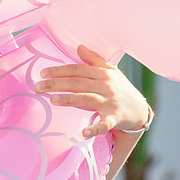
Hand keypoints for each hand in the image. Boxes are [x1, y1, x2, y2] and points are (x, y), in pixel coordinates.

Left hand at [35, 45, 149, 137]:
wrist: (141, 109)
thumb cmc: (121, 89)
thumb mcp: (111, 71)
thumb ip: (94, 60)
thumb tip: (79, 46)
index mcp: (103, 73)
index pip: (77, 70)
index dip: (60, 70)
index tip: (43, 73)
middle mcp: (106, 86)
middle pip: (78, 83)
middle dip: (57, 84)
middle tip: (38, 86)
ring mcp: (110, 102)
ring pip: (87, 98)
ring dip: (70, 99)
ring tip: (53, 100)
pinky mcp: (115, 117)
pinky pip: (105, 123)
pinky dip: (95, 128)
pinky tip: (84, 133)